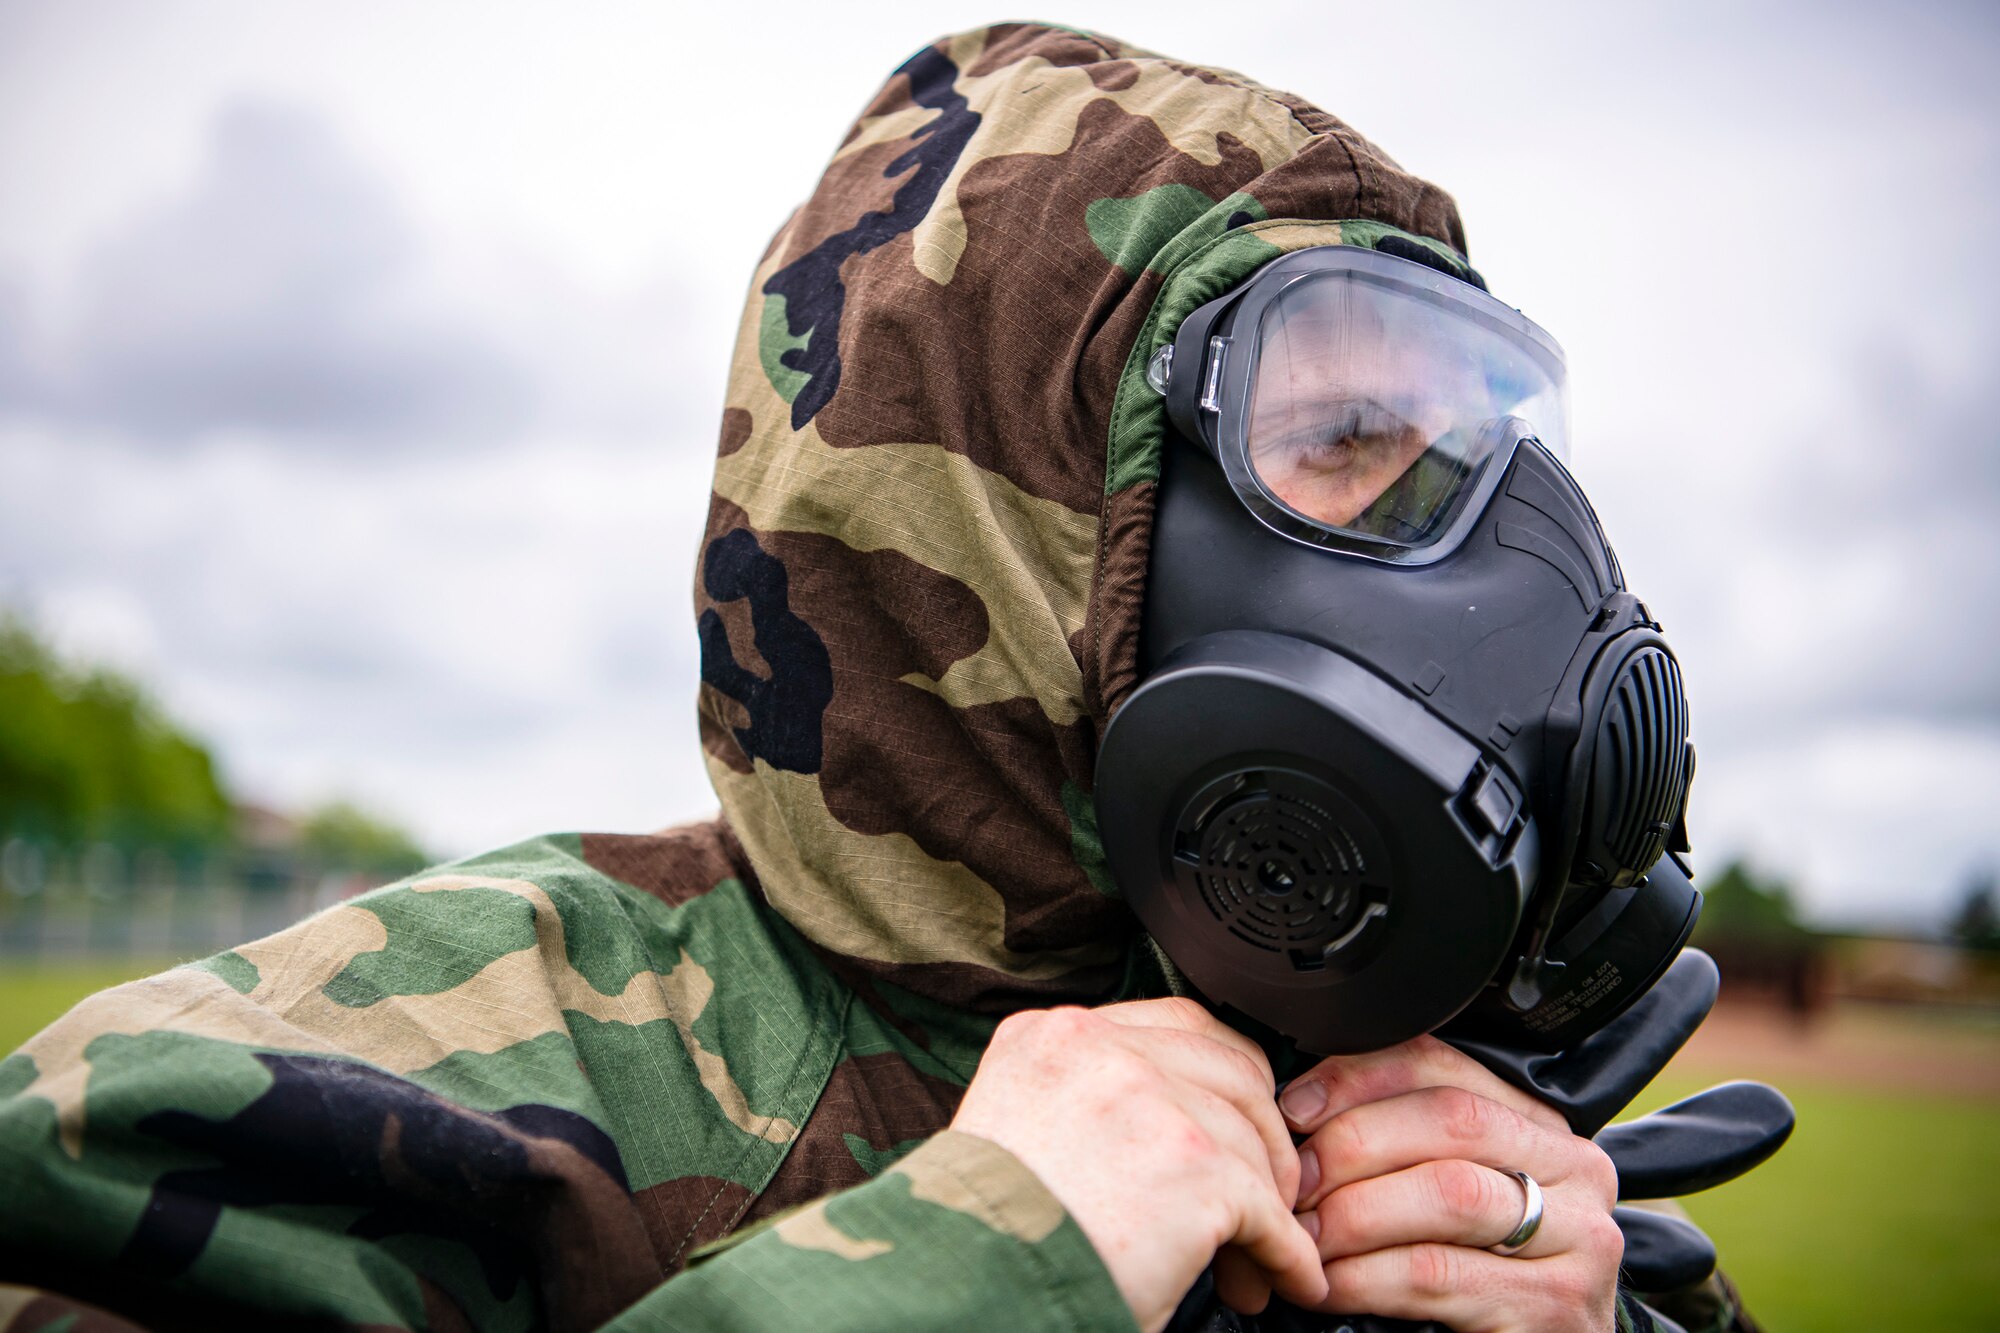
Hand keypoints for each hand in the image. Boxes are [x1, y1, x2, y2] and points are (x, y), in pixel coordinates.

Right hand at [949, 997, 1327, 1332]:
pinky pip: (1270, 1212)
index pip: (1177, 1022)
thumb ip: (1087, 1094)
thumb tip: (1175, 1116)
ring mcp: (1153, 1102)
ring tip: (1251, 1264)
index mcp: (1053, 1036)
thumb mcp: (1019, 1124)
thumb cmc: (983, 1234)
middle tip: (1258, 1200)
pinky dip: (1288, 1255)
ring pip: (1255, 1145)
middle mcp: (1102, 1052)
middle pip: (1234, 1072)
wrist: (965, 1290)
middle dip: (1260, 1142)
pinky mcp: (1195, 1169)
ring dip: (1269, 1209)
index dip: (1222, 1079)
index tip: (1236, 1123)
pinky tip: (1286, 1279)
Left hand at [1280, 1035, 1622, 1332]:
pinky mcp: (1551, 1306)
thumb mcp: (1449, 1196)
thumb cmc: (1481, 1276)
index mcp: (1542, 1126)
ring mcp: (1577, 1239)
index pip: (1445, 1066)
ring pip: (1447, 1192)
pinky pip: (1436, 1273)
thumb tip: (1303, 1110)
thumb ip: (1405, 1145)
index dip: (1358, 1079)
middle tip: (1295, 1183)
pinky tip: (1329, 1283)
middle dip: (1352, 1145)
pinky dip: (1366, 1276)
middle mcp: (1575, 1170)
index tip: (1294, 1109)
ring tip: (1303, 1236)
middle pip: (1450, 1120)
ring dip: (1354, 1213)